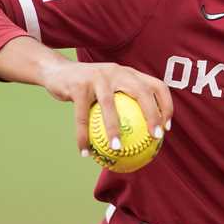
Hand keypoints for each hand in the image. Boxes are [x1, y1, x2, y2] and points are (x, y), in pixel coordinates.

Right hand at [39, 59, 173, 154]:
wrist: (57, 71)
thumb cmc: (88, 87)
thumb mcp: (108, 88)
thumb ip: (125, 102)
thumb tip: (142, 136)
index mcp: (128, 73)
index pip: (156, 85)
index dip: (166, 105)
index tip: (167, 128)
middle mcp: (116, 71)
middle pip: (141, 91)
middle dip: (152, 114)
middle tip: (155, 137)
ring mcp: (97, 77)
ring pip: (109, 105)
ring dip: (114, 129)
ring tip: (117, 150)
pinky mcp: (78, 85)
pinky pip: (82, 116)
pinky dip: (83, 136)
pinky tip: (85, 152)